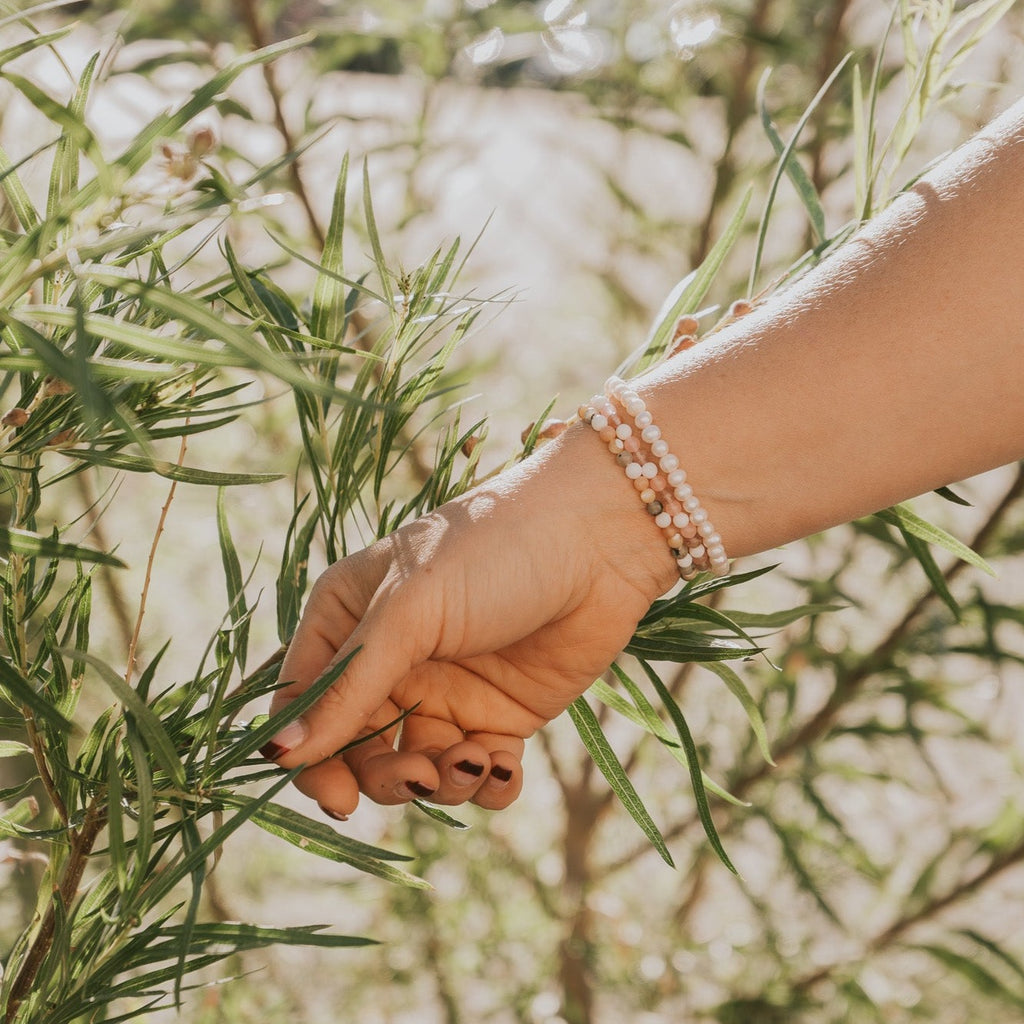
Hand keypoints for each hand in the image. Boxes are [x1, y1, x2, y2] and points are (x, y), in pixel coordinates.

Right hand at [263, 425, 674, 817]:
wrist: (599, 539)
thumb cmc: (492, 552)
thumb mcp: (409, 613)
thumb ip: (348, 686)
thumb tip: (280, 756)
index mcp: (351, 618)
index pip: (305, 701)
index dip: (311, 755)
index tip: (336, 795)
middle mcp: (393, 659)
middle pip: (358, 748)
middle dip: (382, 777)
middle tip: (418, 777)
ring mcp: (448, 688)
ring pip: (418, 769)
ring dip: (440, 783)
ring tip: (471, 760)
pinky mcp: (502, 713)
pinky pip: (479, 772)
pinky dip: (487, 786)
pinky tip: (502, 769)